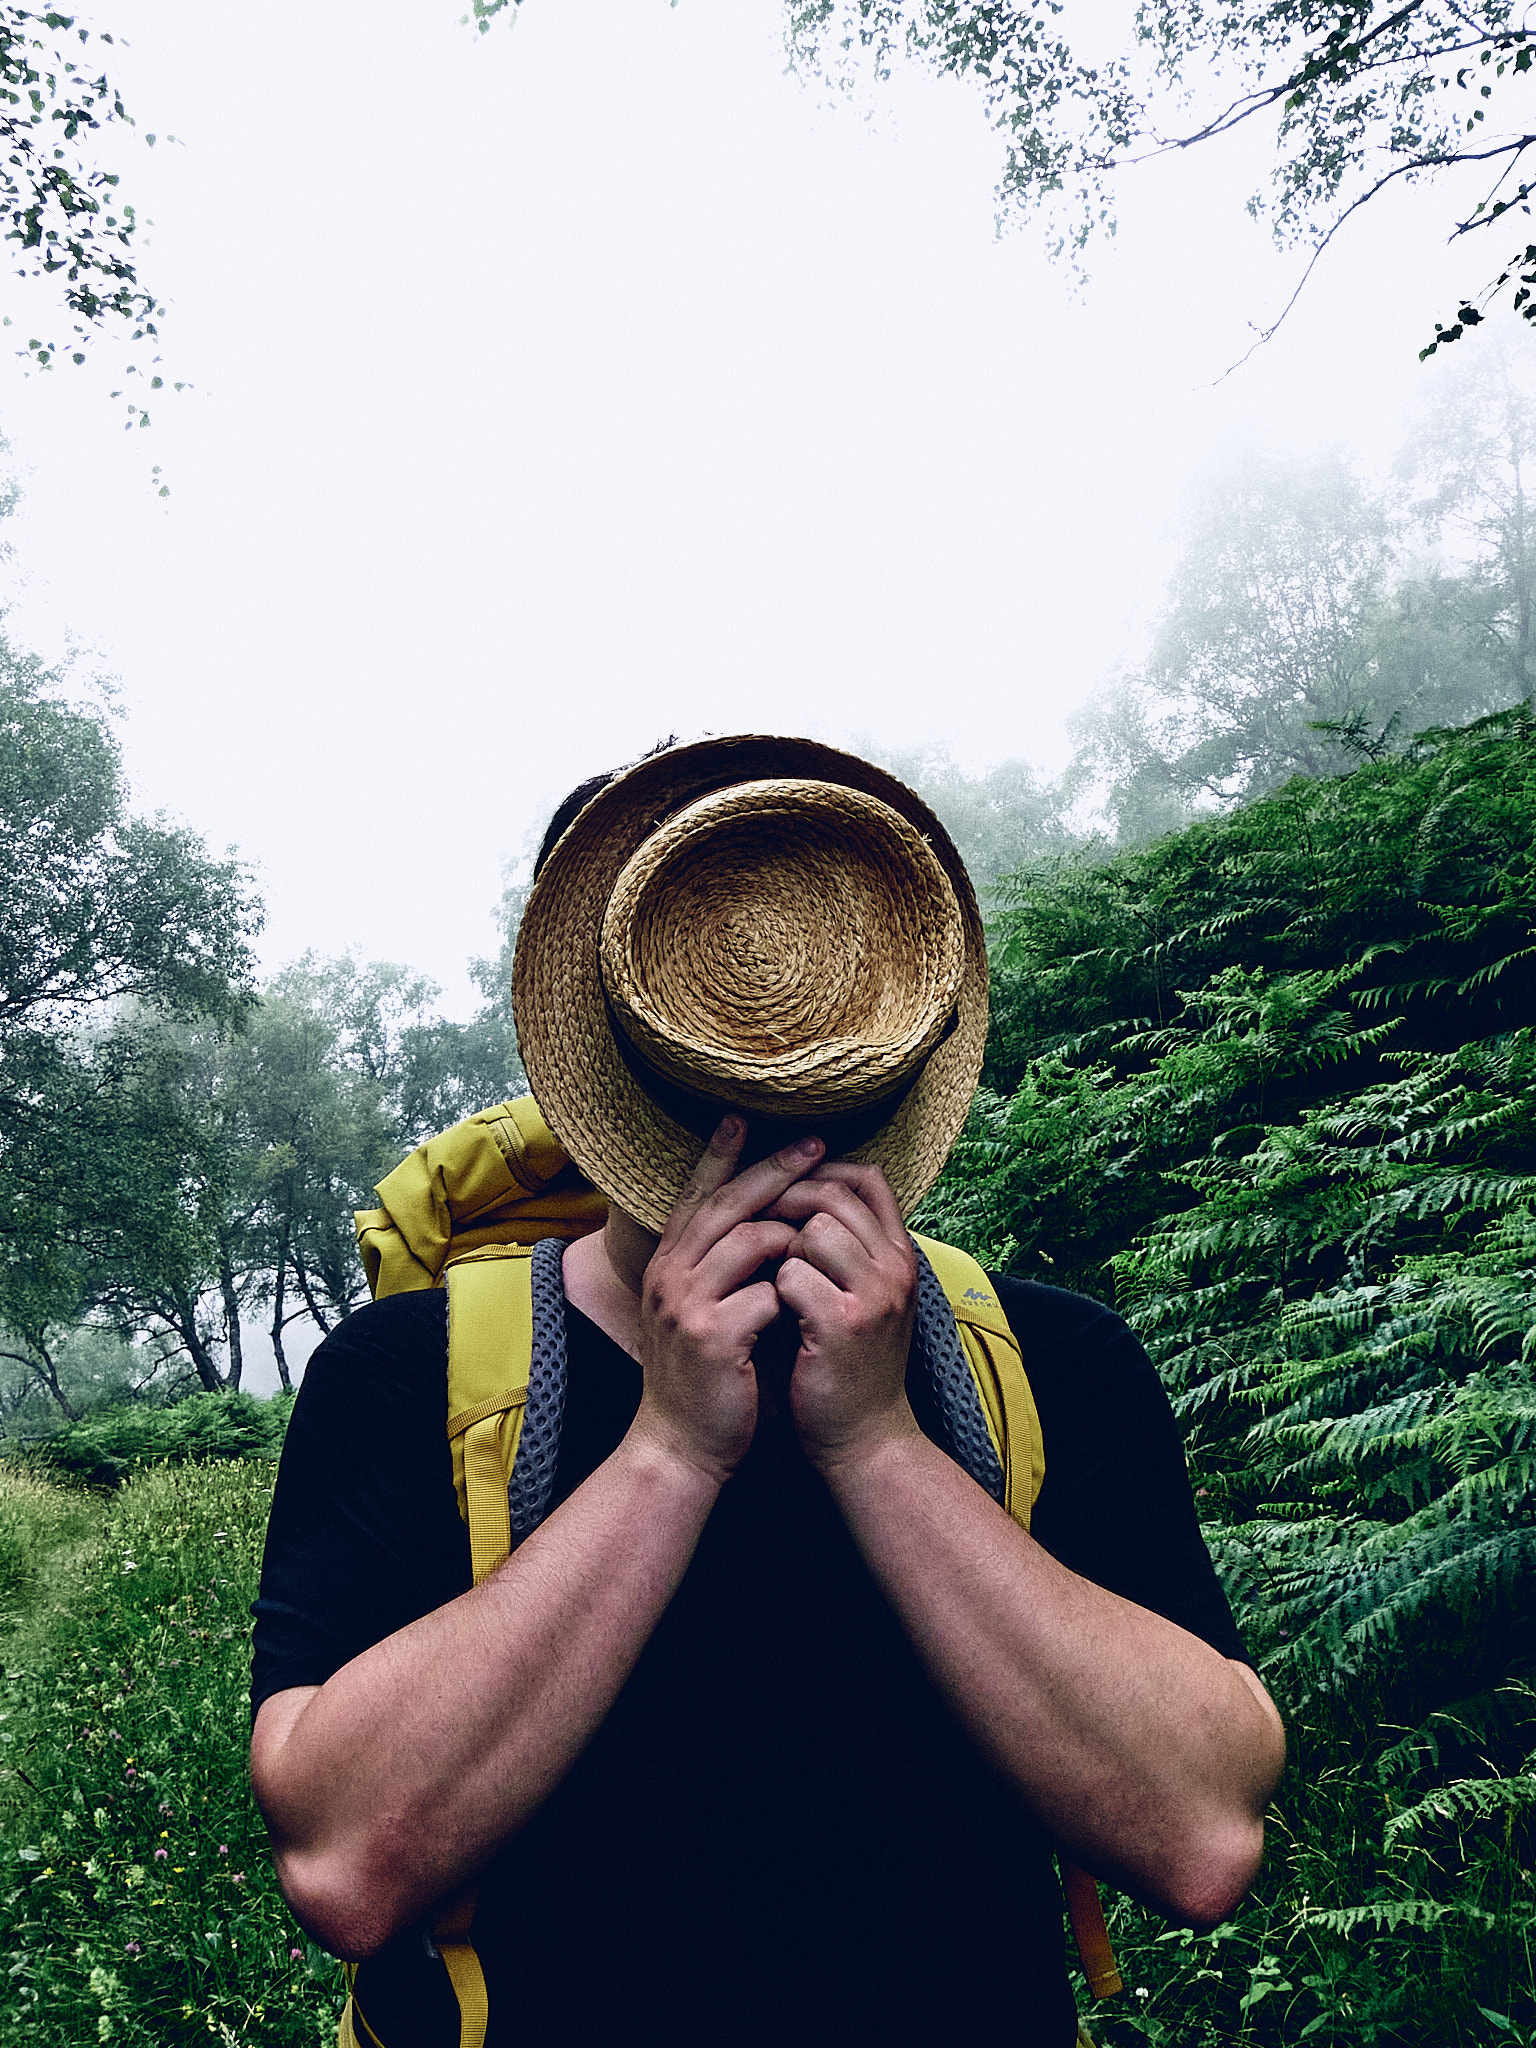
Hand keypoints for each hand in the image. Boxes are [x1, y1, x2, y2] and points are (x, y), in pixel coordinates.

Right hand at [631, 1118, 824, 1485]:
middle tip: (814, 1143)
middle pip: (727, 1205)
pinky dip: (790, 1298)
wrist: (680, 1448)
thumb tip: (765, 1224)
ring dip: (791, 1238)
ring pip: (749, 1241)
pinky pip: (764, 1296)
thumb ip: (721, 1269)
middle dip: (774, 1170)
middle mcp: (669, 1275)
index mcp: (668, 1265)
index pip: (697, 1196)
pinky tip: (801, 1311)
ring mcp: (685, 1305)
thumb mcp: (700, 1312)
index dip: (720, 1156)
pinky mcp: (710, 1337)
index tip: (743, 1118)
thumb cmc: (705, 1378)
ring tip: (820, 1242)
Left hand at [768, 1163, 919, 1474]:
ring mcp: (874, 1295)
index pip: (867, 1178)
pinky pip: (792, 1274)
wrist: (864, 1439)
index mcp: (900, 1254)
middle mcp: (896, 1268)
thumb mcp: (866, 1296)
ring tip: (775, 1283)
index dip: (820, 1171)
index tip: (784, 1187)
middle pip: (834, 1195)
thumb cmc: (851, 1363)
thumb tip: (803, 1189)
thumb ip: (849, 1248)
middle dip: (786, 1204)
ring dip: (780, 1250)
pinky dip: (772, 1289)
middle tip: (758, 1230)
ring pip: (812, 1230)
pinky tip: (773, 1315)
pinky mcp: (843, 1325)